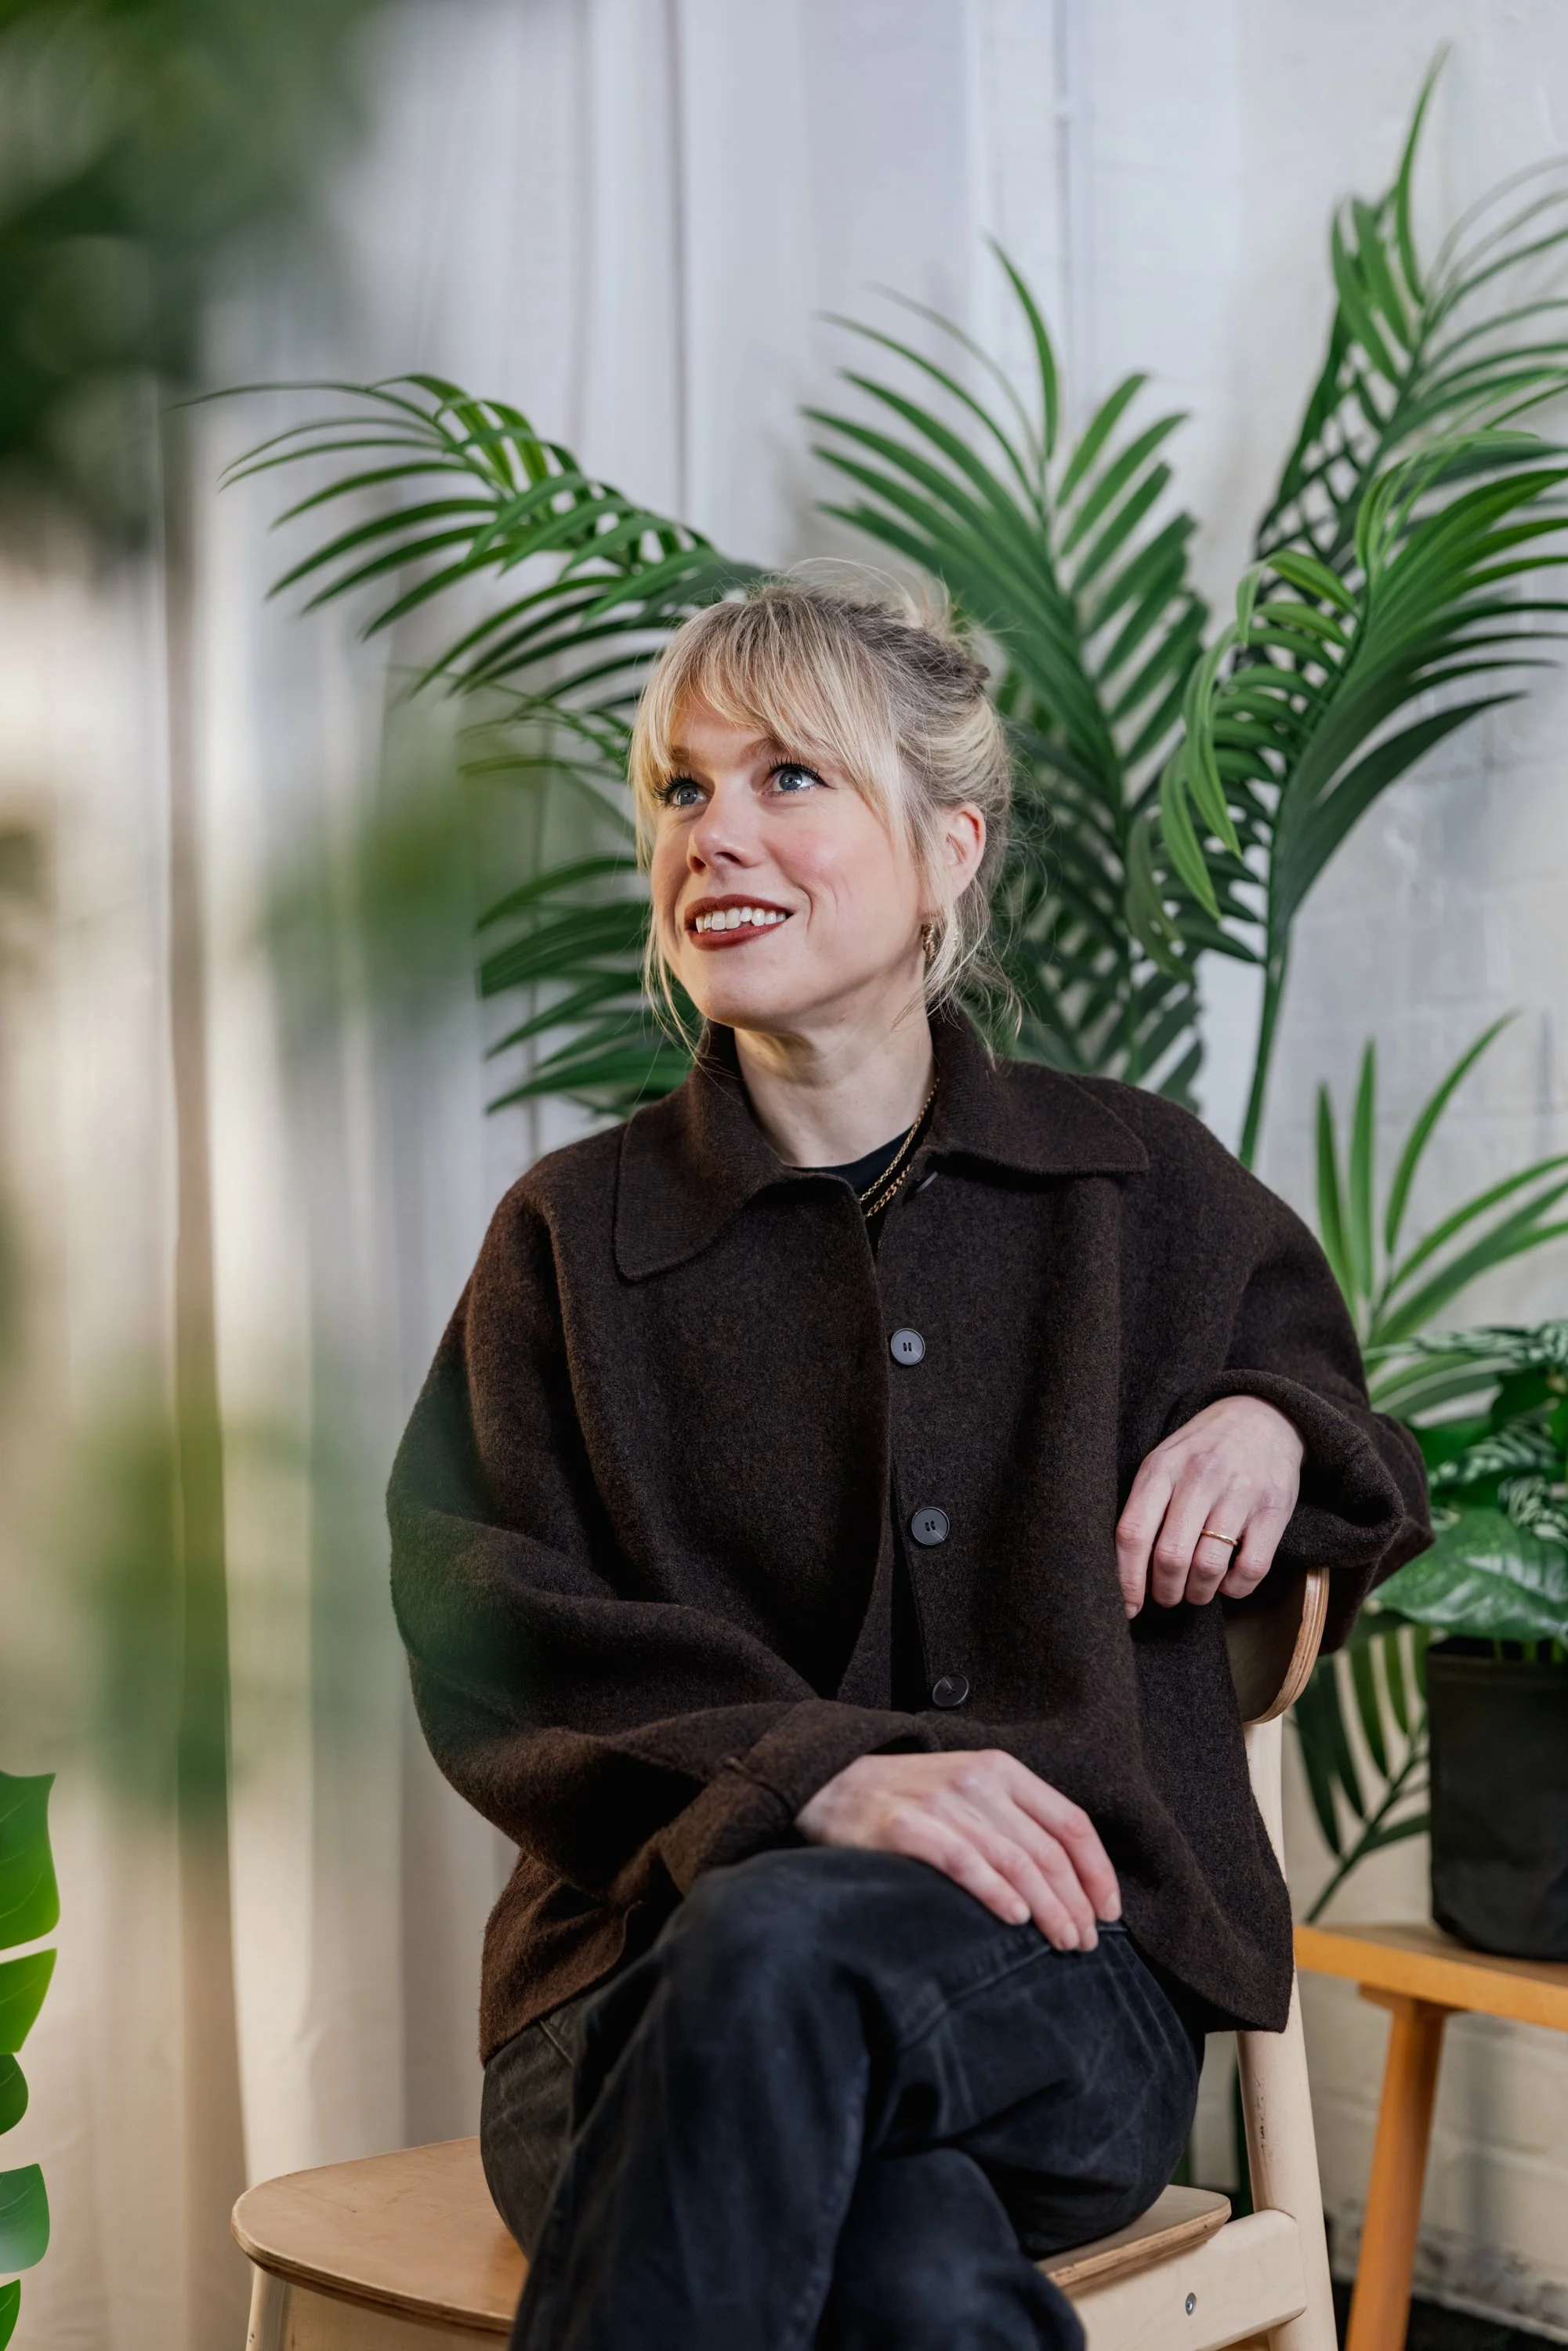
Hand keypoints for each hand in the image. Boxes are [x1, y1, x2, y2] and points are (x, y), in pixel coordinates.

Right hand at [795, 1750, 1119, 1948]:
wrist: (831, 1781)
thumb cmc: (908, 1796)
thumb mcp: (969, 1789)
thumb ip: (1014, 1821)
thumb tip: (1069, 1882)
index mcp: (1002, 1770)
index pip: (1071, 1822)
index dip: (1098, 1871)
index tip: (1110, 1912)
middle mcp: (978, 1782)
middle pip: (1048, 1850)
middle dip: (1076, 1902)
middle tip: (1086, 1943)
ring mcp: (942, 1803)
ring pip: (1015, 1862)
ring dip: (1048, 1908)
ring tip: (1063, 1943)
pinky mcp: (906, 1827)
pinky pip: (963, 1862)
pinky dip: (994, 1892)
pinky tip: (1014, 1919)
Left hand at [1116, 1395, 1303, 1617]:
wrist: (1263, 1416)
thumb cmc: (1202, 1451)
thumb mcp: (1164, 1463)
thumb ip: (1144, 1508)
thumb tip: (1124, 1573)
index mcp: (1161, 1468)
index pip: (1132, 1533)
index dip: (1126, 1580)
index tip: (1128, 1607)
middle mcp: (1199, 1478)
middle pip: (1170, 1556)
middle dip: (1165, 1591)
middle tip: (1167, 1596)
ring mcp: (1239, 1493)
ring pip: (1208, 1567)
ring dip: (1198, 1593)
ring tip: (1195, 1591)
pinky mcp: (1274, 1509)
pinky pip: (1251, 1569)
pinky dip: (1234, 1588)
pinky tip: (1227, 1580)